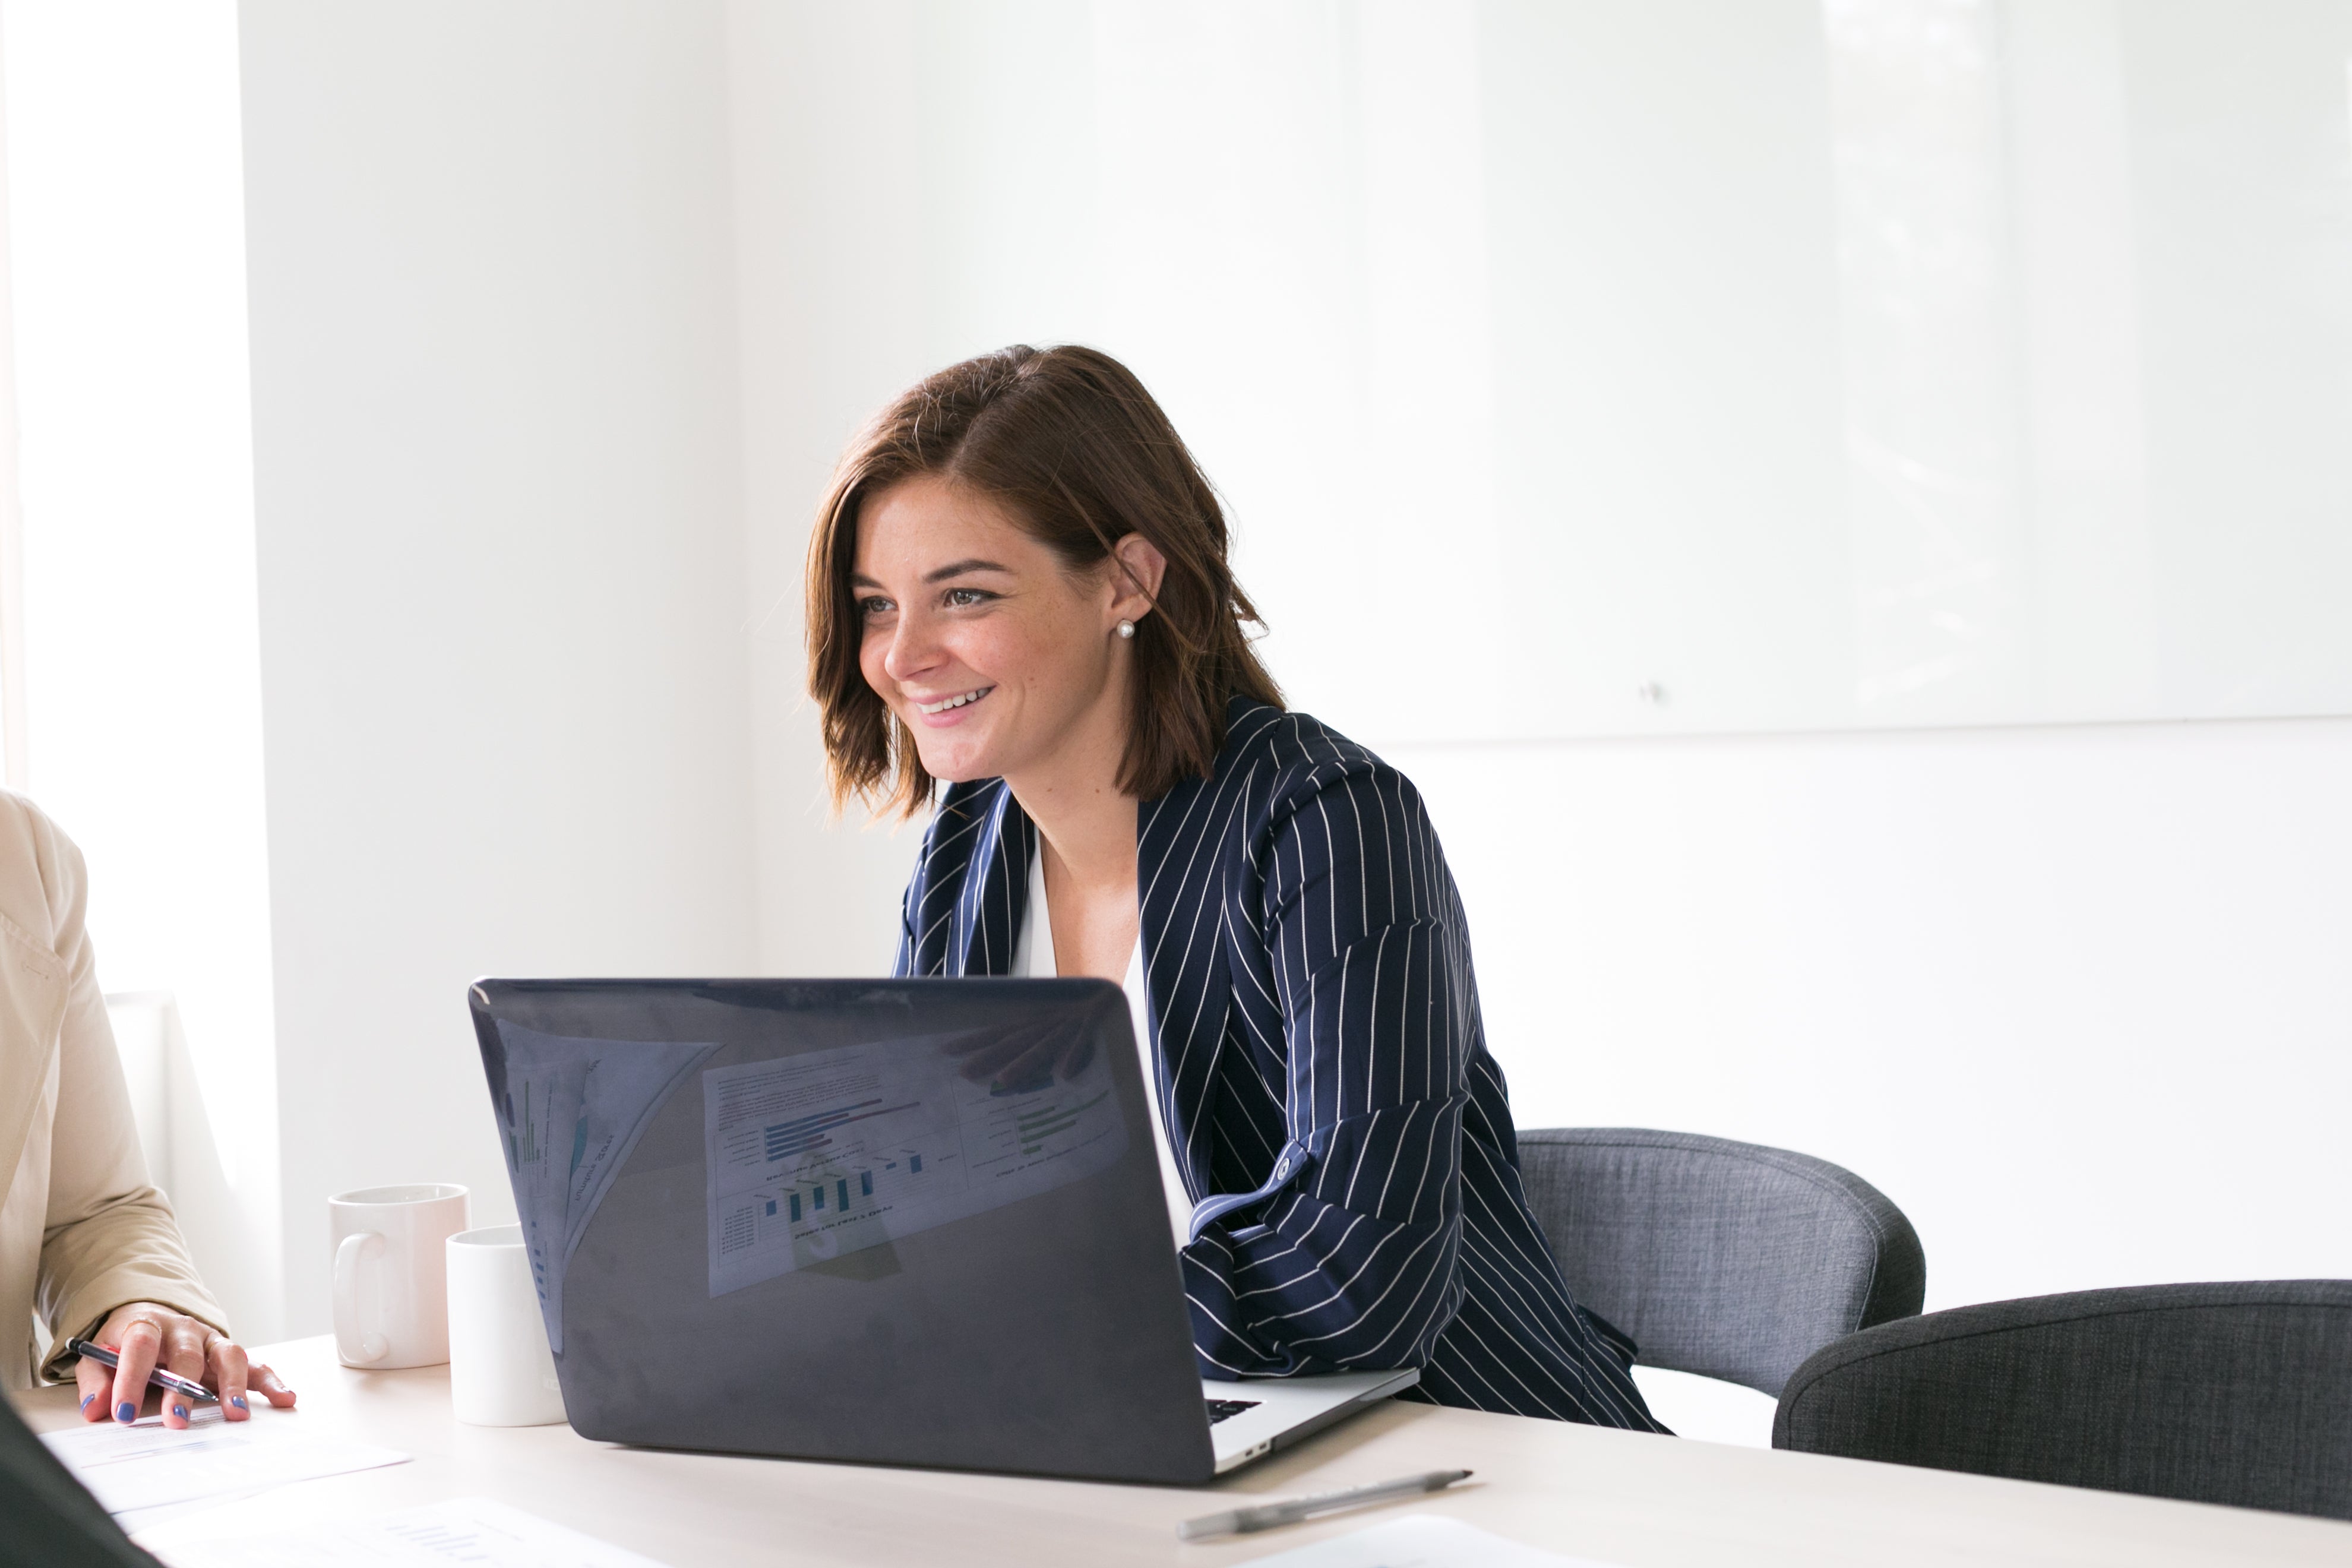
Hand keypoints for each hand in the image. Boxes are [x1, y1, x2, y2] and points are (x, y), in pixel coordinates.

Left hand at [74, 1302, 296, 1428]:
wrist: (149, 1319)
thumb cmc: (124, 1344)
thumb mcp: (99, 1357)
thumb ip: (97, 1380)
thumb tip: (97, 1409)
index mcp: (148, 1325)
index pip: (141, 1345)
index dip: (131, 1377)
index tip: (122, 1412)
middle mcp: (184, 1330)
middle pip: (188, 1354)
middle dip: (183, 1390)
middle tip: (176, 1421)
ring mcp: (211, 1341)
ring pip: (230, 1355)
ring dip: (233, 1385)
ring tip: (236, 1414)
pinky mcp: (230, 1356)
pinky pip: (256, 1365)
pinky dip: (272, 1382)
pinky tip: (284, 1399)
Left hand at [940, 1015, 1095, 1090]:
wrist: (1104, 996)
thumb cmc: (1069, 1020)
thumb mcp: (1045, 1029)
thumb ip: (1027, 1049)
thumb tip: (1000, 1073)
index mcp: (1031, 1024)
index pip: (997, 1033)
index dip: (972, 1041)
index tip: (944, 1051)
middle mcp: (1044, 1024)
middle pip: (1014, 1042)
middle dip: (988, 1056)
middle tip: (963, 1073)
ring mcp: (1066, 1026)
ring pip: (1043, 1045)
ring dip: (1025, 1062)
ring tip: (1004, 1080)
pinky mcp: (1090, 1028)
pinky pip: (1082, 1044)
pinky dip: (1074, 1056)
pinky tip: (1065, 1074)